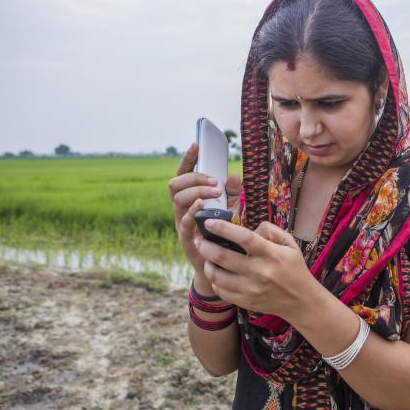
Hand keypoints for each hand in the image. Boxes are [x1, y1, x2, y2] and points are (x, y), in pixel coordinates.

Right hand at [168, 142, 241, 272]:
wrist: (221, 264)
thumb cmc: (224, 234)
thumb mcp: (232, 210)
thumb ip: (233, 193)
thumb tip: (234, 175)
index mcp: (190, 198)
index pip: (184, 174)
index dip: (188, 159)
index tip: (196, 145)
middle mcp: (182, 209)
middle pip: (175, 184)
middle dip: (194, 178)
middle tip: (214, 182)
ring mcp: (182, 223)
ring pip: (178, 200)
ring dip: (196, 191)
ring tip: (214, 192)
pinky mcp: (187, 238)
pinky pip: (184, 222)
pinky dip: (192, 211)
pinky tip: (202, 206)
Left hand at [193, 219, 315, 317]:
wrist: (300, 300)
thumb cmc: (293, 267)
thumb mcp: (290, 244)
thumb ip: (271, 230)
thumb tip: (252, 227)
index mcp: (271, 254)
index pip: (243, 238)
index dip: (223, 228)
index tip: (209, 222)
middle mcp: (259, 272)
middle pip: (222, 257)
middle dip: (205, 246)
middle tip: (199, 239)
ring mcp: (250, 289)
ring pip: (217, 275)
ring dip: (207, 263)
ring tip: (206, 256)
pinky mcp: (245, 302)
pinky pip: (221, 290)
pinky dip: (214, 280)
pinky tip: (217, 273)